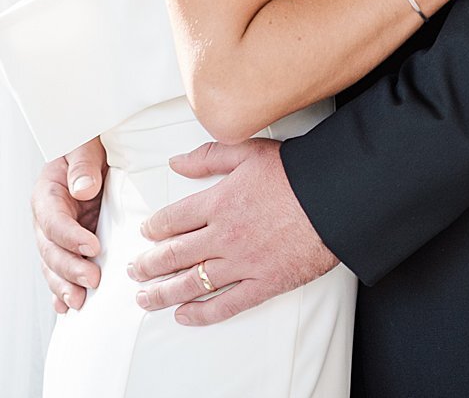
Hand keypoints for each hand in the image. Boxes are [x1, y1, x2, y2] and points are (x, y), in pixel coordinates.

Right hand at [31, 137, 107, 311]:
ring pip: (53, 267)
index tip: (92, 247)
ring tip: (79, 302)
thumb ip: (82, 166)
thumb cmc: (86, 147)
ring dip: (64, 286)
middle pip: (51, 250)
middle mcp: (45, 220)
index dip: (70, 237)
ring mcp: (54, 237)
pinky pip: (59, 273)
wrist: (90, 154)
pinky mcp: (66, 248)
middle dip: (69, 269)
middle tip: (92, 281)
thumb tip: (82, 189)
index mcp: (46, 194)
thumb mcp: (84, 146)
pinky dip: (60, 291)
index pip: (53, 221)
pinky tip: (64, 307)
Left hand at [127, 139, 337, 325]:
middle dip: (148, 265)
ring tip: (144, 299)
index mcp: (217, 203)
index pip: (172, 220)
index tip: (145, 234)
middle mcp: (223, 236)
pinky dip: (202, 314)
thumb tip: (175, 162)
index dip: (154, 228)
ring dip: (163, 293)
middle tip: (133, 271)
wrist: (335, 199)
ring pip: (192, 283)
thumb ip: (208, 157)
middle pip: (174, 255)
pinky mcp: (263, 284)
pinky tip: (184, 316)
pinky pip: (226, 305)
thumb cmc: (295, 173)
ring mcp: (242, 263)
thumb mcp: (247, 151)